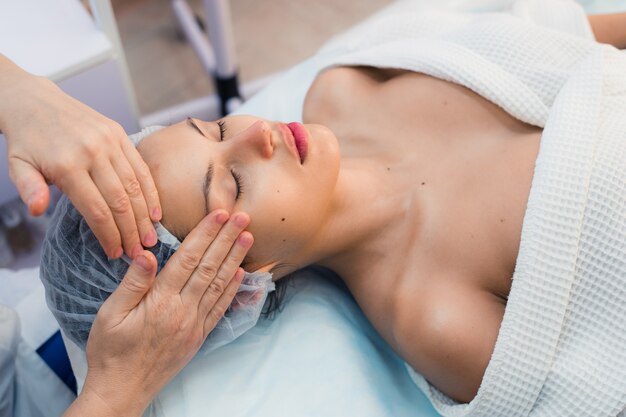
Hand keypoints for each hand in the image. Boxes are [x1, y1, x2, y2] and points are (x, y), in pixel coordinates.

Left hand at [0, 54, 160, 258]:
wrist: (35, 102)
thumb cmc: (27, 141)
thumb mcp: (17, 165)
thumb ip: (28, 188)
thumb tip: (37, 211)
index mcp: (67, 165)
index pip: (96, 209)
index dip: (109, 236)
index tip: (115, 254)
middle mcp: (93, 152)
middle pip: (120, 201)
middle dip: (131, 231)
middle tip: (138, 253)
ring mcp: (109, 141)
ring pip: (135, 186)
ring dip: (145, 216)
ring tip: (150, 238)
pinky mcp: (119, 134)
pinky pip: (141, 167)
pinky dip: (151, 192)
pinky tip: (155, 212)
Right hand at [66, 210, 252, 416]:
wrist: (123, 390)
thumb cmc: (111, 351)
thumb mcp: (110, 314)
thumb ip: (133, 283)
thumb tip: (148, 253)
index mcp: (160, 300)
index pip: (188, 258)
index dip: (205, 233)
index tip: (220, 214)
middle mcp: (183, 310)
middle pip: (209, 266)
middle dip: (227, 238)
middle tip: (243, 217)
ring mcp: (194, 324)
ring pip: (219, 284)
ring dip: (234, 258)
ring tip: (247, 237)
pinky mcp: (199, 336)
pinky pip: (220, 308)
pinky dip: (232, 288)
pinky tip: (240, 273)